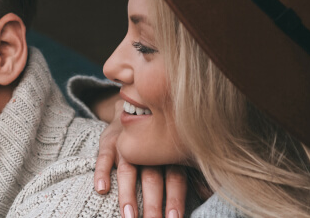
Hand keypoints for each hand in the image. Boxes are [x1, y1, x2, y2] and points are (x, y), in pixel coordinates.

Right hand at [93, 100, 187, 217]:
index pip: (175, 179)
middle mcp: (150, 149)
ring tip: (128, 216)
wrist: (136, 103)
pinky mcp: (109, 140)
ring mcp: (128, 144)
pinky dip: (101, 172)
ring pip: (128, 171)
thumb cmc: (161, 137)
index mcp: (170, 153)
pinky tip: (101, 189)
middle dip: (152, 204)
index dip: (175, 199)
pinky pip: (104, 157)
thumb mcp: (177, 152)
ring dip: (128, 194)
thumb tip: (207, 195)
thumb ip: (192, 174)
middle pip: (152, 179)